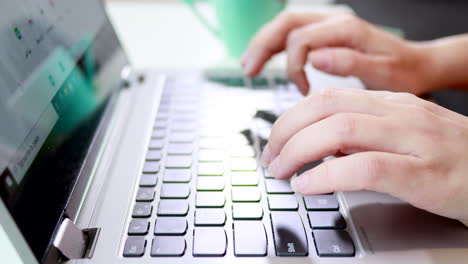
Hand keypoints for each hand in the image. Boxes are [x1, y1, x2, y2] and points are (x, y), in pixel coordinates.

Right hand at [241, 12, 431, 94]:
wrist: (417, 65)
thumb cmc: (403, 72)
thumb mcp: (384, 74)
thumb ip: (350, 64)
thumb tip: (315, 59)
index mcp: (347, 30)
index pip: (302, 39)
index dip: (293, 66)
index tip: (302, 91)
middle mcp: (335, 22)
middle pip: (286, 24)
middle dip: (263, 46)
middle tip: (249, 70)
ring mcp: (329, 27)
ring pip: (286, 26)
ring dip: (264, 45)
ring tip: (249, 66)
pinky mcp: (326, 35)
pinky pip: (294, 35)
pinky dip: (277, 48)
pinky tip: (267, 62)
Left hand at [262, 88, 467, 225]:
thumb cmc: (449, 157)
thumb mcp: (402, 135)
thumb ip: (363, 136)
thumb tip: (318, 146)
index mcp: (391, 103)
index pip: (327, 98)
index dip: (291, 118)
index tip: (276, 141)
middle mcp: (399, 114)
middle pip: (326, 109)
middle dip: (287, 132)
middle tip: (271, 157)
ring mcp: (413, 141)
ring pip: (340, 131)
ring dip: (299, 151)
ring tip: (282, 171)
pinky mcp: (423, 174)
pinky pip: (364, 168)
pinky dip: (327, 176)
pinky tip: (308, 185)